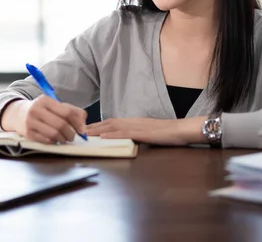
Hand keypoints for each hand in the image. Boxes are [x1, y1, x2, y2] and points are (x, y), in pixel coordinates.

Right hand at [1, 96, 86, 143]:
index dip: (77, 122)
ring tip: (64, 139)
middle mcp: (37, 109)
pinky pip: (46, 140)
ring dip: (63, 139)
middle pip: (61, 124)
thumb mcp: (55, 105)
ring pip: (54, 134)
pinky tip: (55, 140)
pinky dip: (54, 142)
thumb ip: (72, 111)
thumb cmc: (42, 110)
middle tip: (72, 136)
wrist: (17, 114)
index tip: (82, 130)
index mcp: (45, 100)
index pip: (67, 112)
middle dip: (71, 133)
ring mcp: (30, 122)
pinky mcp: (27, 133)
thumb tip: (83, 124)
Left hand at [86, 117, 205, 145]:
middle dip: (93, 126)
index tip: (86, 128)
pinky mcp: (142, 133)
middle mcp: (133, 121)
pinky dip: (112, 135)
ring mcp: (137, 126)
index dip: (98, 125)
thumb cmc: (168, 133)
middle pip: (109, 123)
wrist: (182, 129)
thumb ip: (137, 135)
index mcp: (134, 121)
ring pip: (113, 127)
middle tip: (79, 130)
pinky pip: (124, 133)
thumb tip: (127, 140)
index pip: (112, 122)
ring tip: (85, 133)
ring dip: (98, 130)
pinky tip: (103, 137)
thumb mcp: (149, 133)